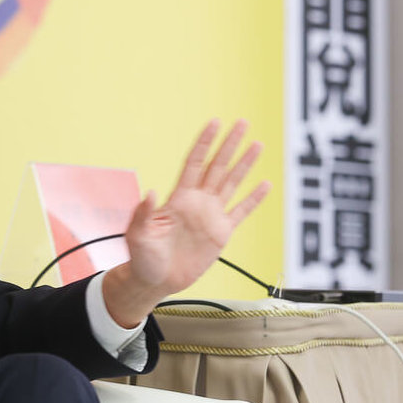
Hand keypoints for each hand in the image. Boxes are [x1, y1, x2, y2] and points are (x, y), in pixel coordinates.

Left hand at [103, 119, 270, 326]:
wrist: (154, 280)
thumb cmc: (142, 257)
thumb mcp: (137, 235)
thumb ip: (144, 213)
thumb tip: (150, 192)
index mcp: (177, 198)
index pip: (194, 163)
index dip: (204, 143)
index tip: (215, 123)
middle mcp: (197, 202)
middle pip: (217, 166)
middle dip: (229, 144)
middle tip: (243, 122)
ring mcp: (210, 216)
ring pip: (231, 183)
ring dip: (244, 164)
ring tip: (257, 144)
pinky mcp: (220, 234)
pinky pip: (241, 212)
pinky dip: (253, 199)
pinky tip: (265, 184)